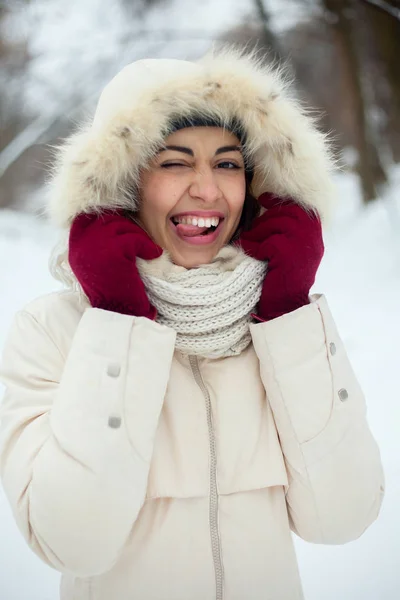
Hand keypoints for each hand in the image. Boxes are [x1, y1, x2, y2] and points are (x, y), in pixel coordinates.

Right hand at [69, 211, 162, 317]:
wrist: (115, 315)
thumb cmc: (110, 295)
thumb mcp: (97, 265)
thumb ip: (98, 244)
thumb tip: (111, 219)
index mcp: (76, 247)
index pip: (87, 219)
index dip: (107, 220)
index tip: (121, 225)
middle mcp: (82, 244)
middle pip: (107, 219)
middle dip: (125, 228)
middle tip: (138, 242)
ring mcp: (96, 245)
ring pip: (122, 226)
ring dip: (136, 236)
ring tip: (146, 250)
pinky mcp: (114, 250)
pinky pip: (135, 239)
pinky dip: (147, 246)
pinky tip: (153, 254)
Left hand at [238, 192, 323, 320]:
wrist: (285, 308)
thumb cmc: (281, 279)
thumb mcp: (288, 251)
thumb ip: (285, 231)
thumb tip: (269, 203)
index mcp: (314, 237)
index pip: (301, 208)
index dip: (281, 201)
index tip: (265, 198)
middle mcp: (313, 239)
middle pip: (288, 213)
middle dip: (267, 218)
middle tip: (253, 229)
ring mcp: (304, 247)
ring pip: (277, 225)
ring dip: (258, 232)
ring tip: (249, 243)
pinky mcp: (289, 256)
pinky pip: (269, 242)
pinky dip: (257, 246)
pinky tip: (253, 254)